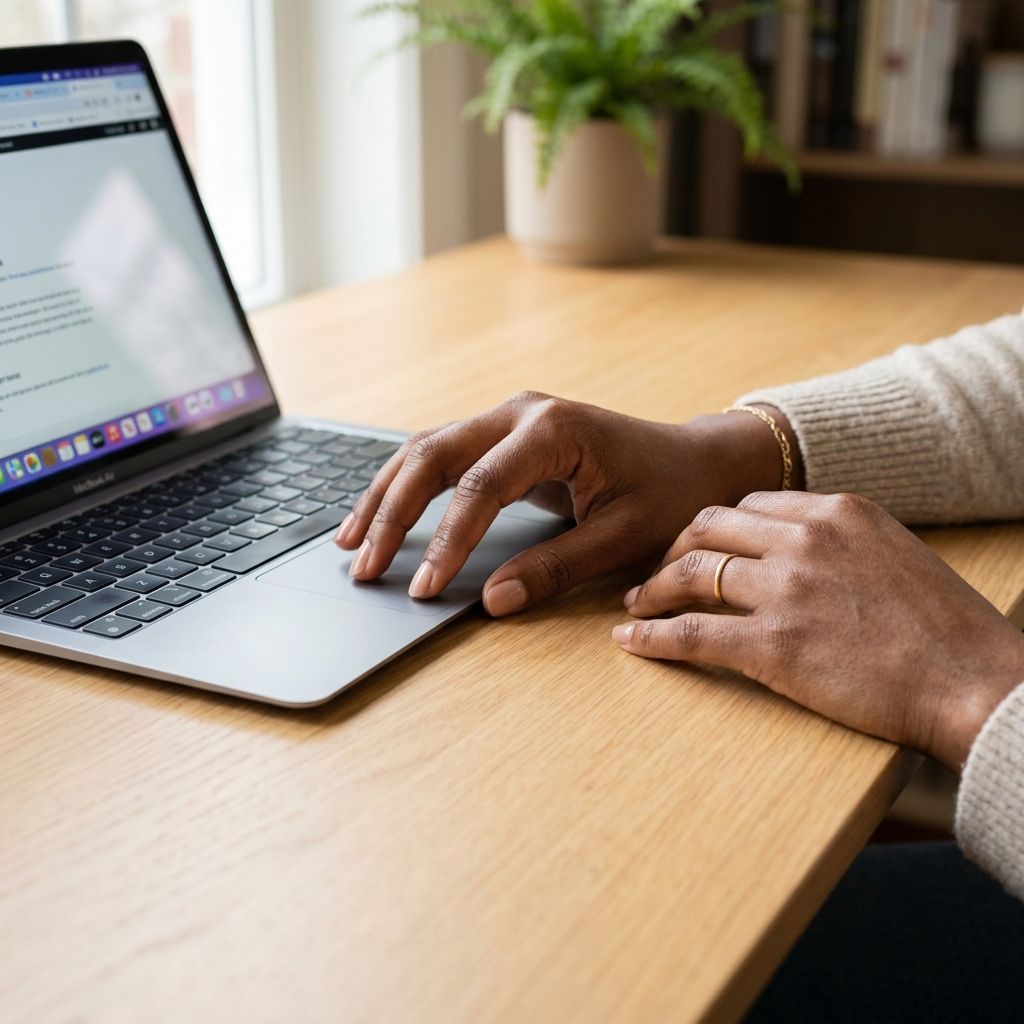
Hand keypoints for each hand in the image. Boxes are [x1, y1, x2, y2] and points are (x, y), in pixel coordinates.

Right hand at [334, 392, 796, 615]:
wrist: (696, 459)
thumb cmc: (670, 493)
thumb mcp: (621, 537)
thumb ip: (555, 568)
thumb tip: (493, 601)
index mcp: (552, 430)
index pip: (479, 489)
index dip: (446, 542)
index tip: (424, 588)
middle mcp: (520, 412)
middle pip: (433, 455)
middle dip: (392, 513)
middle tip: (364, 567)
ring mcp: (509, 417)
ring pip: (426, 448)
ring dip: (385, 495)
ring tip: (350, 543)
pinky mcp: (505, 435)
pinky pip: (442, 454)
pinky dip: (406, 485)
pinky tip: (380, 514)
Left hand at [615, 490, 1023, 769]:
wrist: (974, 681)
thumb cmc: (944, 628)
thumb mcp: (893, 553)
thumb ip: (839, 541)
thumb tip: (795, 547)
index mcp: (835, 512)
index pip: (747, 506)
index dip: (711, 529)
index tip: (696, 548)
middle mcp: (804, 539)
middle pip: (708, 528)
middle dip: (673, 549)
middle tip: (655, 574)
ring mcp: (786, 590)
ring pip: (692, 573)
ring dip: (653, 589)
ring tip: (637, 605)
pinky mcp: (774, 645)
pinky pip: (691, 633)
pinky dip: (652, 636)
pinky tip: (630, 640)